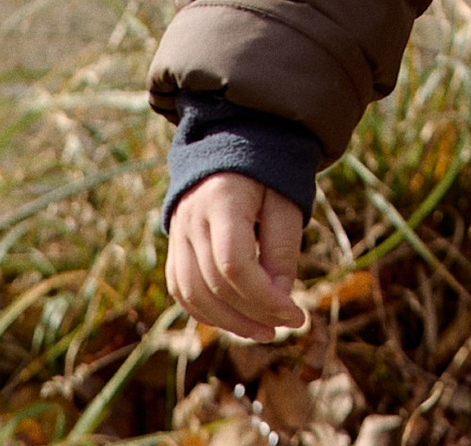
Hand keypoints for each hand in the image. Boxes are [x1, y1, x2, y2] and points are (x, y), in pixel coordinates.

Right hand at [165, 171, 308, 340]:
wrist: (234, 140)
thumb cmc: (267, 170)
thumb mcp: (286, 199)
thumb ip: (282, 248)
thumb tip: (279, 300)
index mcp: (221, 199)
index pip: (234, 264)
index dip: (264, 297)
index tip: (296, 313)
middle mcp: (191, 218)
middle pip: (213, 284)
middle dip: (252, 313)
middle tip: (285, 325)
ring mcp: (177, 232)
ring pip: (193, 294)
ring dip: (229, 322)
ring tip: (264, 330)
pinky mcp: (175, 244)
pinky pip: (183, 290)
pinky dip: (208, 312)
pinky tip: (237, 321)